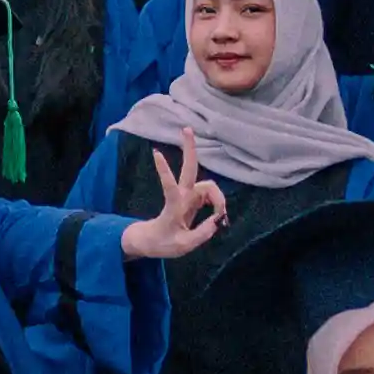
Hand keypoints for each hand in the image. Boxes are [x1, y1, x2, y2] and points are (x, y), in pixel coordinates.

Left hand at [118, 141, 228, 259]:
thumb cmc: (164, 243)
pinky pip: (211, 195)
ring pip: (208, 186)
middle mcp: (182, 196)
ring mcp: (188, 195)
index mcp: (174, 206)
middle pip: (189, 169)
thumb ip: (202, 234)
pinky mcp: (193, 199)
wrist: (153, 240)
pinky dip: (218, 203)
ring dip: (218, 198)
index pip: (169, 186)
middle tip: (187, 128)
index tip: (156, 153)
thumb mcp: (183, 246)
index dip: (164, 171)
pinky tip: (218, 215)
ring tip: (221, 215)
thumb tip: (217, 221)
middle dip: (189, 149)